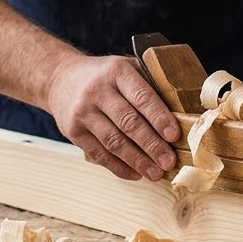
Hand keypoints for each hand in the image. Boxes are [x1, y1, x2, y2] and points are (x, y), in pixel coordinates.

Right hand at [45, 54, 181, 180]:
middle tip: (169, 161)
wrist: (59, 78)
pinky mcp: (73, 131)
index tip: (174, 135)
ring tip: (156, 173)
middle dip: (152, 145)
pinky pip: (99, 154)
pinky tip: (136, 174)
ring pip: (114, 142)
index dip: (159, 117)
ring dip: (137, 160)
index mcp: (116, 71)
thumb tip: (182, 112)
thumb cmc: (104, 75)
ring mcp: (83, 112)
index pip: (141, 96)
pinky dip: (119, 167)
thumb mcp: (125, 67)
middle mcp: (97, 91)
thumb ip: (149, 84)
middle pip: (128, 122)